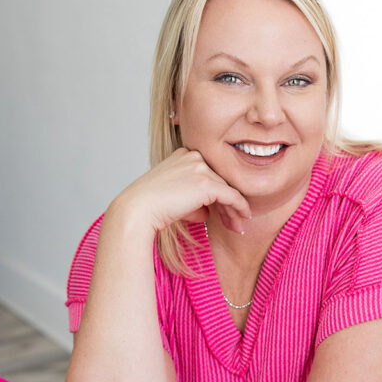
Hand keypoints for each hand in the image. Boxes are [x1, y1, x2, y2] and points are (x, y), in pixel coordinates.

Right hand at [110, 147, 250, 234]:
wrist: (137, 211)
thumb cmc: (151, 207)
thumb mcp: (174, 196)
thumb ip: (193, 199)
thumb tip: (208, 211)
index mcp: (184, 154)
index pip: (209, 173)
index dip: (218, 193)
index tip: (224, 210)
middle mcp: (193, 156)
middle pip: (220, 180)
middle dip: (228, 203)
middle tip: (235, 221)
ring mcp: (200, 167)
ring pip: (227, 189)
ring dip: (234, 210)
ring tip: (238, 226)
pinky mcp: (206, 183)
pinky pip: (231, 196)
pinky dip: (240, 207)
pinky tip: (244, 217)